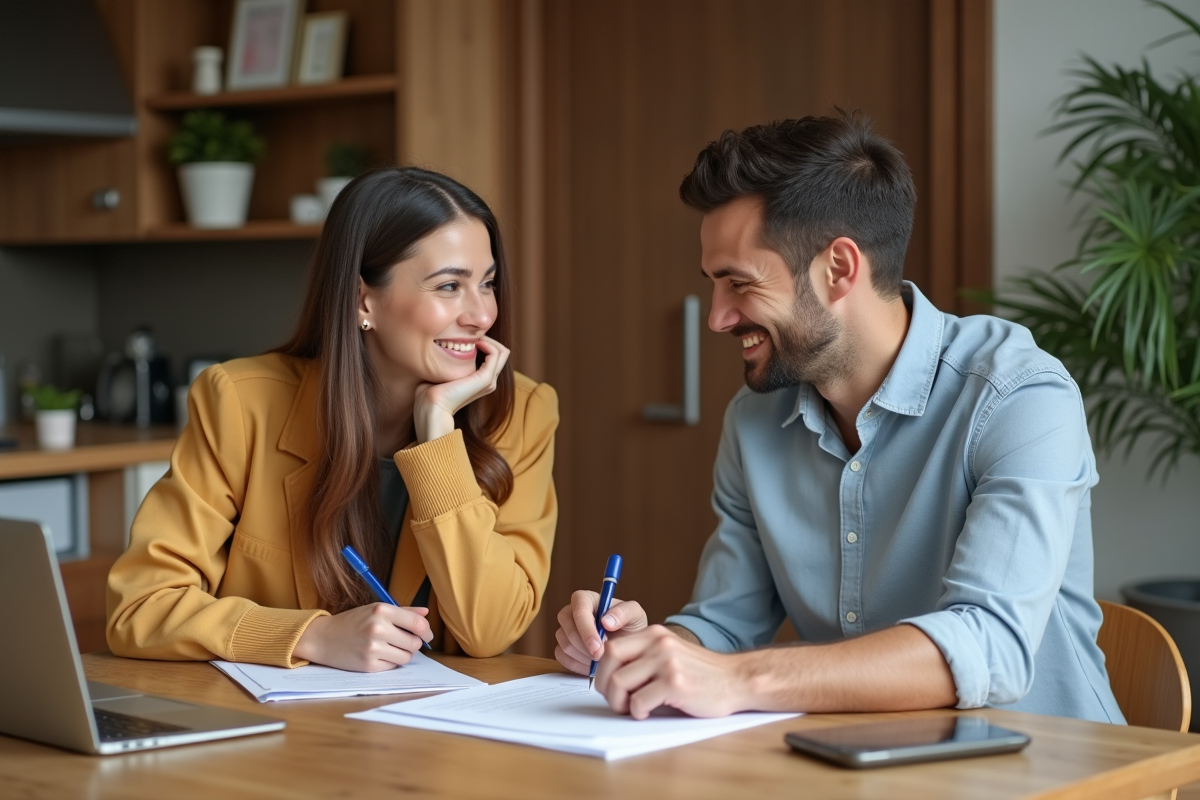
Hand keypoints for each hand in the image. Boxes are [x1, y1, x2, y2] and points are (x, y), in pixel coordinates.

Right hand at [293, 604, 431, 671]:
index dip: (427, 631)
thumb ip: (403, 611)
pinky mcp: (369, 665)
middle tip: (404, 641)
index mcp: (381, 611)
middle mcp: (378, 629)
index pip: (417, 624)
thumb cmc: (352, 622)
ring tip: (390, 647)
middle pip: (414, 643)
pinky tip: (379, 654)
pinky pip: (393, 666)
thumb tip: (426, 613)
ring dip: (403, 653)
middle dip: (414, 643)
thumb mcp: (375, 610)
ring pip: (406, 657)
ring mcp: (373, 648)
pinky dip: (390, 661)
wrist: (324, 638)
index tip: (427, 635)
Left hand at [414, 336, 509, 442]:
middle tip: (472, 334)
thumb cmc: (431, 390)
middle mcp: (489, 381)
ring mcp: (489, 381)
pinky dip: (488, 344)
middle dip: (489, 338)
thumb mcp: (444, 371)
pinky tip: (474, 343)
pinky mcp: (485, 379)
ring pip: (502, 351)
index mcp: (480, 380)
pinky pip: (496, 354)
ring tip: (472, 338)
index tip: (468, 337)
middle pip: (501, 352)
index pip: (494, 356)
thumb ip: (451, 361)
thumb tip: (447, 344)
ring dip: (488, 339)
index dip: (485, 341)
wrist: (431, 406)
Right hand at [553, 589, 648, 674]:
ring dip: (584, 657)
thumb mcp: (635, 615)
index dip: (587, 631)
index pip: (579, 611)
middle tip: (603, 657)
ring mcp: (564, 630)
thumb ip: (624, 613)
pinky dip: (578, 665)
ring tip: (602, 659)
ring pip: (565, 645)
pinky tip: (593, 665)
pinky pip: (562, 658)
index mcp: (585, 599)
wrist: (627, 645)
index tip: (598, 647)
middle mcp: (571, 612)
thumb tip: (606, 621)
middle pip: (568, 630)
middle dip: (586, 647)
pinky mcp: (562, 647)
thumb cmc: (630, 626)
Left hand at [593, 625, 746, 718]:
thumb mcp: (671, 653)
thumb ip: (645, 657)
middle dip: (604, 685)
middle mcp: (658, 643)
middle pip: (609, 660)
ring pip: (618, 682)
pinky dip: (637, 712)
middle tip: (615, 700)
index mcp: (654, 634)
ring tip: (632, 709)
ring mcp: (666, 662)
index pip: (612, 646)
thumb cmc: (702, 673)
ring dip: (619, 702)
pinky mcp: (674, 683)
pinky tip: (648, 713)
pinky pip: (638, 701)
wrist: (736, 680)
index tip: (607, 685)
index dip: (602, 669)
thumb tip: (610, 675)